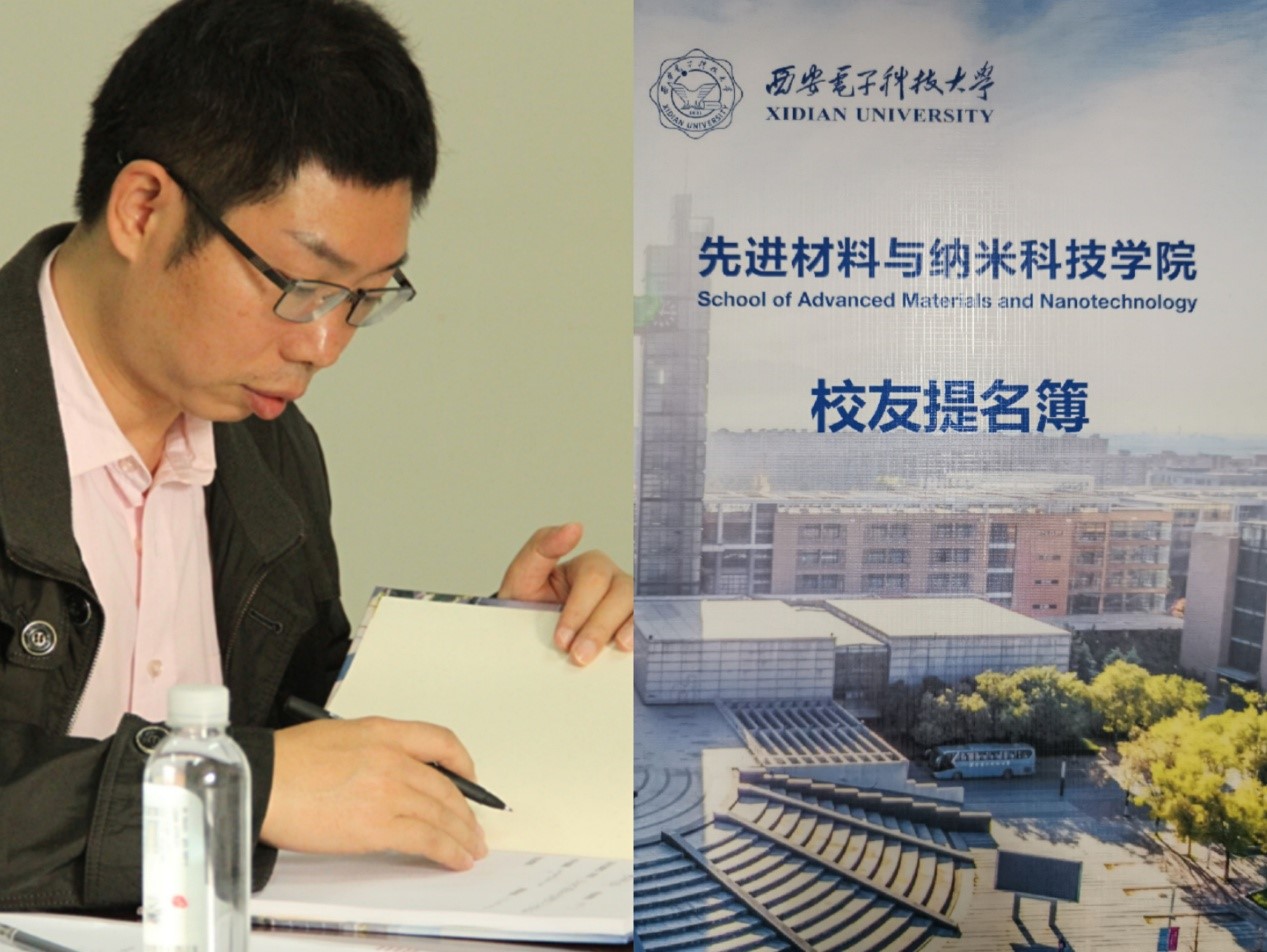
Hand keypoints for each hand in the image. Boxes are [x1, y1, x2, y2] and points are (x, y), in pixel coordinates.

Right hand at [261, 717, 487, 869]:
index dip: (463, 763)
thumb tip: (392, 773)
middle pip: (446, 786)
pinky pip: (427, 839)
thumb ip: (373, 750)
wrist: (260, 781)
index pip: (441, 741)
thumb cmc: (285, 762)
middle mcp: (393, 758)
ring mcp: (388, 791)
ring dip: (462, 835)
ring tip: (470, 848)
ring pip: (442, 814)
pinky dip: (447, 851)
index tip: (469, 779)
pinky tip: (455, 859)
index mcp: (383, 732)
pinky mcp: (378, 825)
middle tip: (473, 826)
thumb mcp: (339, 736)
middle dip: (466, 811)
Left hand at [496, 522, 632, 665]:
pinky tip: (628, 650)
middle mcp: (613, 581)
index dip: (578, 611)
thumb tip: (574, 527)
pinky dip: (642, 636)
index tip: (561, 639)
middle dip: (597, 627)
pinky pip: (650, 625)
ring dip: (624, 632)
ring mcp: (629, 605)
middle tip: (577, 655)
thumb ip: (542, 548)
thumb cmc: (527, 608)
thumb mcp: (522, 578)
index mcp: (587, 566)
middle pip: (621, 593)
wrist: (530, 644)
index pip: (594, 578)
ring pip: (638, 608)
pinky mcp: (637, 626)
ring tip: (606, 654)